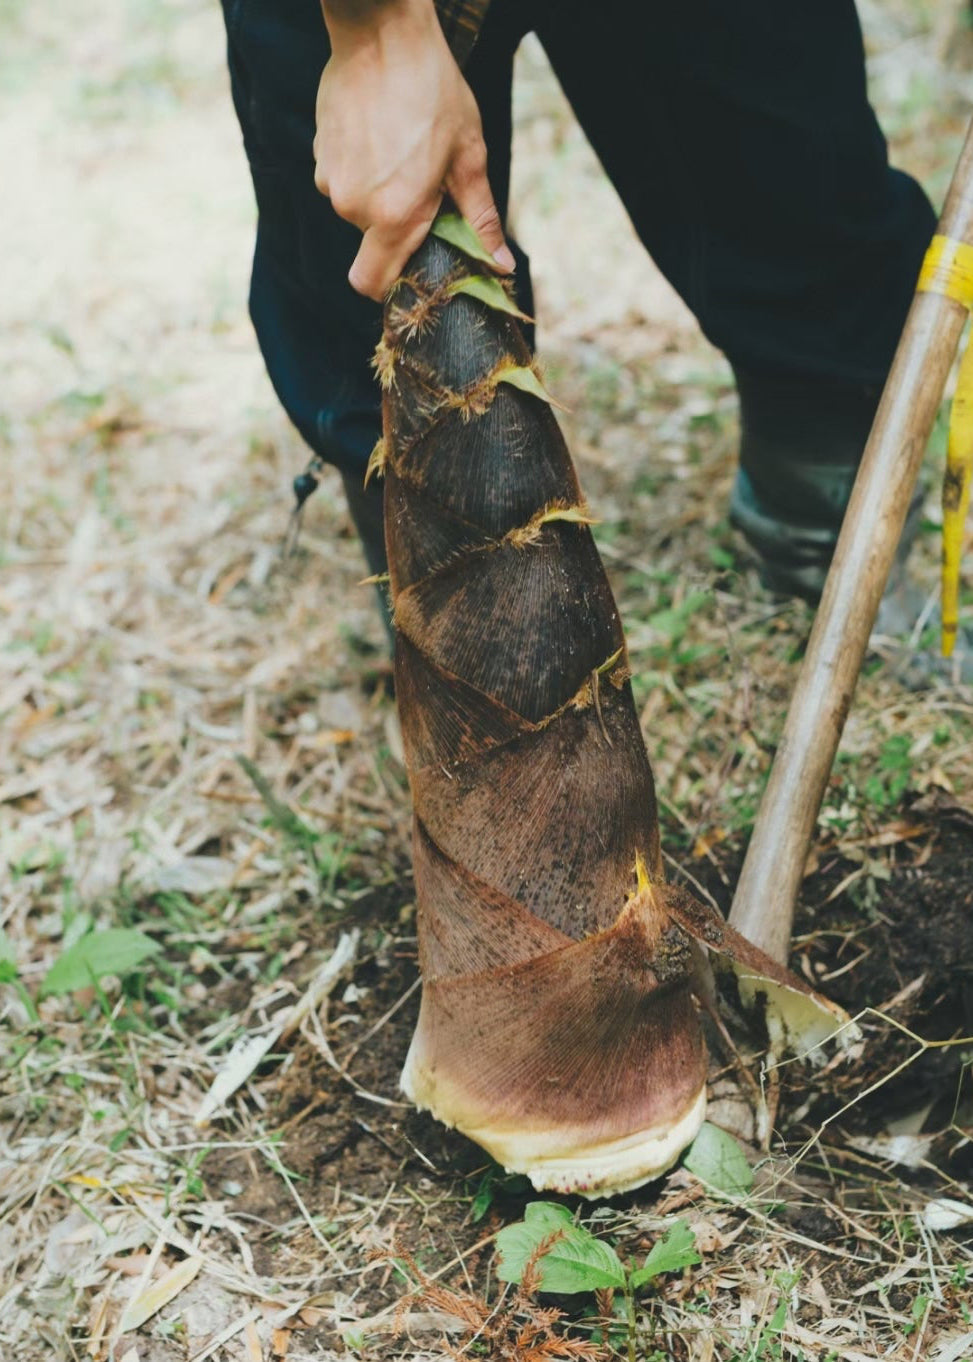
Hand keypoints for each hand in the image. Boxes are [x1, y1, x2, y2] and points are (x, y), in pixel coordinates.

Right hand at [314, 0, 513, 299]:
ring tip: (402, 152)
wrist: (382, 32)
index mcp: (393, 215)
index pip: (372, 283)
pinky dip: (360, 170)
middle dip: (395, 226)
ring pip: (355, 210)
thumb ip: (481, 218)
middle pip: (370, 245)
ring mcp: (329, 180)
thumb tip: (502, 265)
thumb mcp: (468, 157)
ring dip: (378, 195)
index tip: (413, 266)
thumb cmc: (433, 92)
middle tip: (424, 188)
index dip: (391, 285)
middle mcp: (353, 206)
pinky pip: (340, 180)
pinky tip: (379, 137)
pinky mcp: (317, 154)